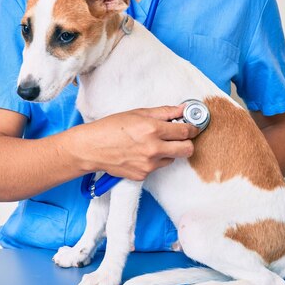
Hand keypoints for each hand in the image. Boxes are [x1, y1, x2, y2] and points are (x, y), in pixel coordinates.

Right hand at [75, 105, 199, 180]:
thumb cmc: (111, 127)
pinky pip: (157, 167)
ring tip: (152, 144)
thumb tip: (183, 109)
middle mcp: (153, 148)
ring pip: (172, 159)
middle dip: (187, 142)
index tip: (193, 126)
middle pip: (187, 150)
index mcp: (153, 129)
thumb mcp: (138, 113)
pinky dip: (154, 160)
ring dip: (168, 151)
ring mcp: (149, 164)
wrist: (91, 148)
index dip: (193, 128)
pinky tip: (140, 153)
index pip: (186, 131)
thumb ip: (164, 112)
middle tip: (180, 137)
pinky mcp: (143, 175)